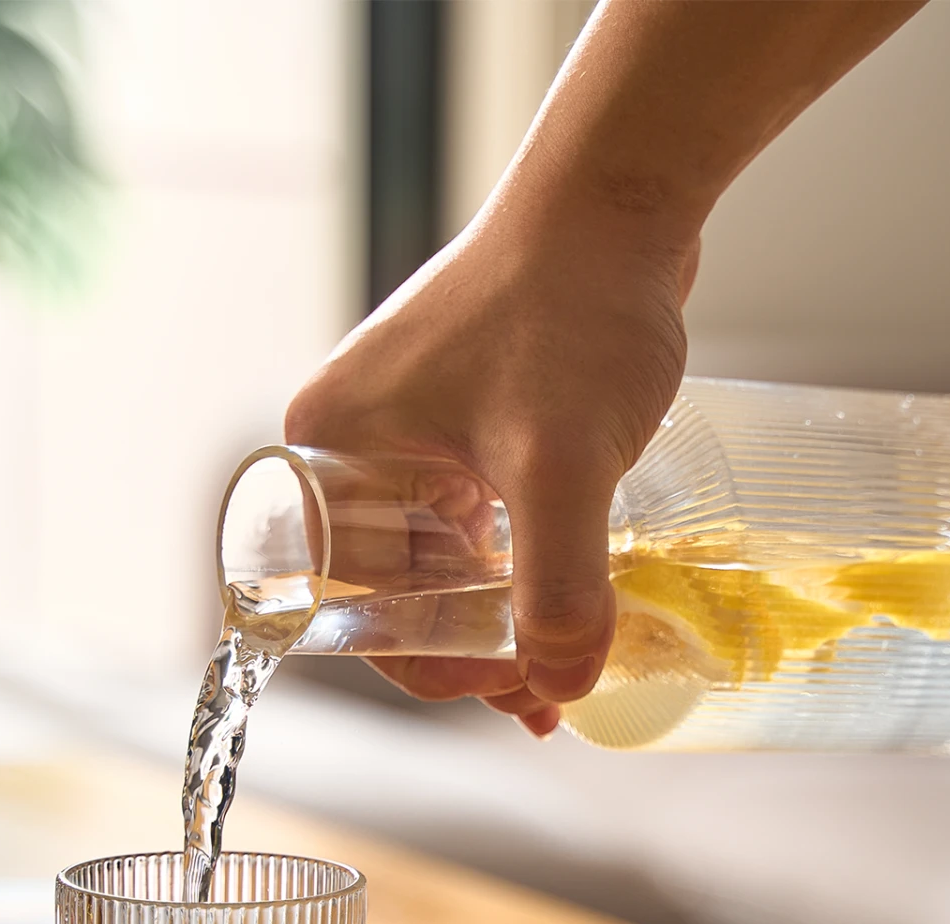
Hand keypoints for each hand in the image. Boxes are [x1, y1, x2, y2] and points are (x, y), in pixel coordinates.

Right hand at [285, 195, 697, 736]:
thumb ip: (558, 587)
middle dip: (476, 651)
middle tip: (551, 694)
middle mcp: (356, 451)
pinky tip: (569, 606)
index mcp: (330, 459)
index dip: (436, 665)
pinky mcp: (467, 426)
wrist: (619, 203)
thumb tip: (562, 687)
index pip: (362, 605)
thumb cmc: (569, 310)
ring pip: (447, 565)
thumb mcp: (559, 464)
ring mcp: (412, 437)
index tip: (520, 693)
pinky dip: (523, 569)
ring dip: (504, 619)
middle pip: (405, 593)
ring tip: (570, 665)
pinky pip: (483, 526)